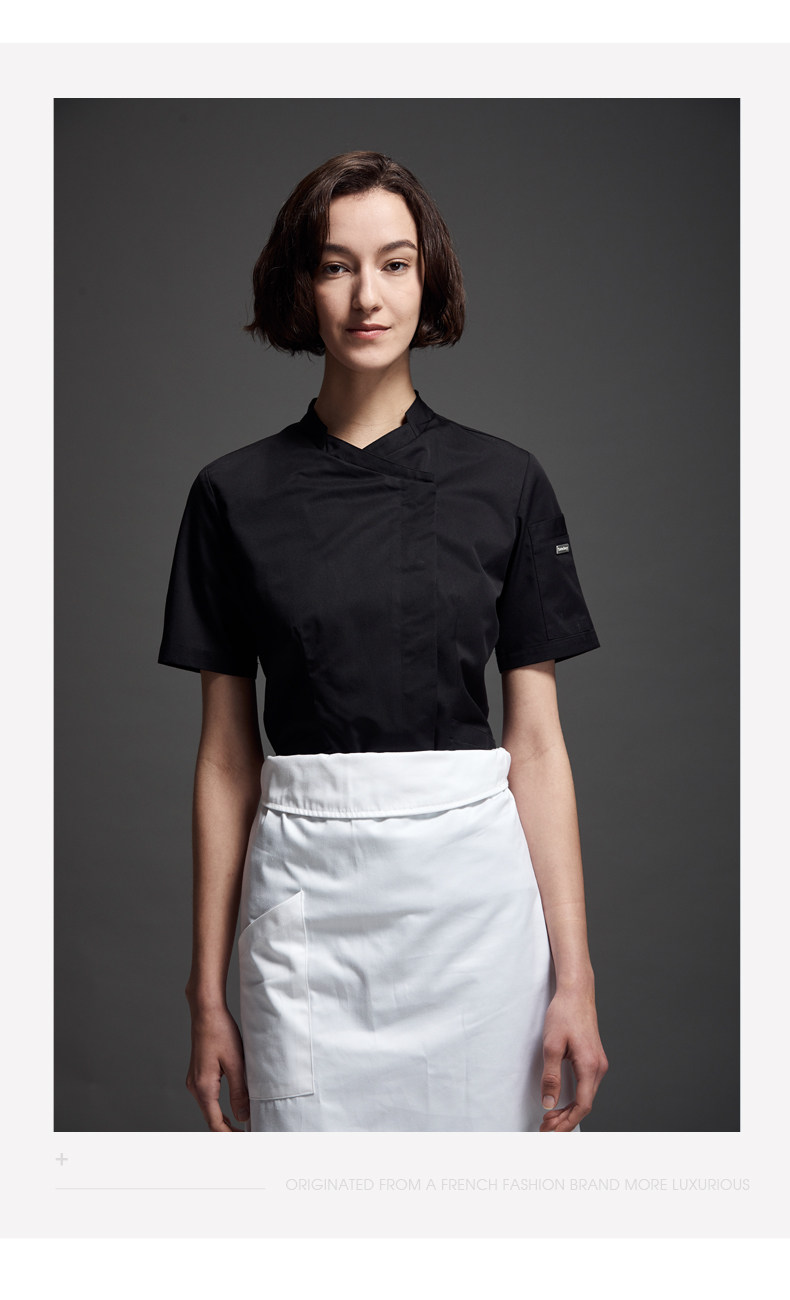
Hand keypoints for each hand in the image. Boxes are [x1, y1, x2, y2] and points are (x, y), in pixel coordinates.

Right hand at [185, 1004, 249, 1131]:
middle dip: (228, 1131)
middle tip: (248, 1135)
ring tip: (244, 1125)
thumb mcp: (236, 1063)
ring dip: (225, 1120)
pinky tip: (233, 1108)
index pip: (216, 1124)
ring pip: (210, 1110)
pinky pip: (209, 1099)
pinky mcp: (198, 1075)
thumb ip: (239, 1092)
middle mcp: (195, 1088)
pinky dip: (220, 1108)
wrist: (206, 1012)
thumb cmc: (220, 1032)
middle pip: (211, 1120)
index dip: (230, 1136)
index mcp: (204, 1088)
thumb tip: (243, 1117)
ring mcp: (194, 1082)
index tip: (246, 1140)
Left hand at [539, 986, 607, 1132]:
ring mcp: (598, 1063)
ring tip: (550, 1118)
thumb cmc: (564, 1014)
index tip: (551, 1131)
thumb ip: (550, 1077)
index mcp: (590, 1066)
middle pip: (585, 1104)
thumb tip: (549, 1103)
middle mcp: (599, 1068)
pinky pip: (586, 1086)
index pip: (582, 1106)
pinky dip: (574, 1098)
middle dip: (565, 1119)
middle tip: (545, 1127)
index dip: (567, 1122)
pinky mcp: (594, 1059)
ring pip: (586, 1096)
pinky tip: (561, 1101)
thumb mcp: (551, 1045)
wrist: (576, 993)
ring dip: (569, 1110)